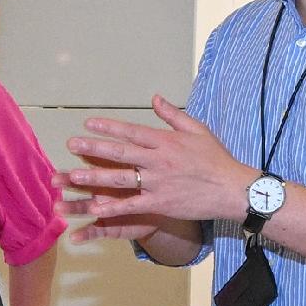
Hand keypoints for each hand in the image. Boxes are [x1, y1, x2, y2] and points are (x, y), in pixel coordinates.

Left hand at [65, 97, 249, 241]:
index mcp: (166, 141)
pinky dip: (113, 207)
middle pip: (120, 152)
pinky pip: (132, 205)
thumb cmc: (217, 159)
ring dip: (95, 177)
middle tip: (72, 145)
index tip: (88, 123)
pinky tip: (95, 207)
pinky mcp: (160, 203)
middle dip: (94, 148)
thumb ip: (172, 115)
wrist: (232, 189)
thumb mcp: (197, 130)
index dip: (108, 127)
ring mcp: (158, 183)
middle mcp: (159, 160)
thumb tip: (154, 98)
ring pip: (121, 178)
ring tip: (74, 175)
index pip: (131, 131)